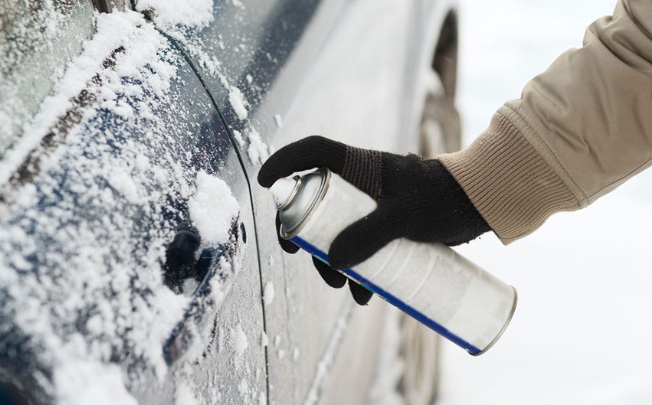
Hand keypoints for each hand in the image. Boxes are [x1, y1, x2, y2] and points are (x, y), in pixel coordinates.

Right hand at [258, 136, 489, 304]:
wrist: (480, 205)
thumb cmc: (442, 199)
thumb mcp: (403, 216)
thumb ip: (368, 236)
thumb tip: (333, 263)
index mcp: (360, 166)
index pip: (313, 152)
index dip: (285, 162)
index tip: (265, 182)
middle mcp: (362, 183)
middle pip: (318, 202)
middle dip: (307, 234)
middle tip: (302, 257)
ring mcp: (374, 204)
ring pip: (339, 230)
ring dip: (334, 261)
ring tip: (345, 290)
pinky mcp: (388, 223)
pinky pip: (362, 244)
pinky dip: (359, 268)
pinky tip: (366, 293)